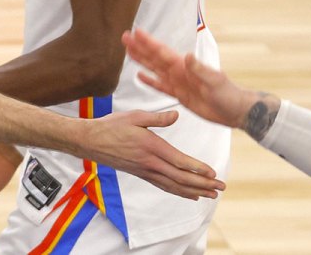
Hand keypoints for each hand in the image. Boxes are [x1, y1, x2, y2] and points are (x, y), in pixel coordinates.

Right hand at [78, 109, 225, 200]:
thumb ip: (158, 118)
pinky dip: (179, 191)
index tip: (213, 174)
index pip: (179, 161)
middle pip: (180, 178)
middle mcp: (150, 163)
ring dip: (194, 191)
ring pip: (173, 185)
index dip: (197, 169)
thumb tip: (177, 115)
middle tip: (220, 188)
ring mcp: (145, 171)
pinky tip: (189, 194)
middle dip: (203, 184)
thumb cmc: (112, 125)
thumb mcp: (135, 116)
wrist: (90, 141)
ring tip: (210, 195)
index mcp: (151, 147)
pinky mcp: (141, 174)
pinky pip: (163, 186)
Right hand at [122, 28, 256, 128]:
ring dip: (141, 60)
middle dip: (140, 47)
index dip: (149, 43)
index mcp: (185, 66)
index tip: (137, 32)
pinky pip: (160, 86)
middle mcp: (179, 71)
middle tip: (125, 37)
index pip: (163, 52)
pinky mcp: (179, 94)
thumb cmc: (227, 94)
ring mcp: (178, 82)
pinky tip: (140, 75)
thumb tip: (187, 56)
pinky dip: (150, 80)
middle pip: (154, 57)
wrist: (234, 110)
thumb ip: (199, 69)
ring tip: (128, 51)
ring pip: (154, 69)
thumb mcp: (214, 81)